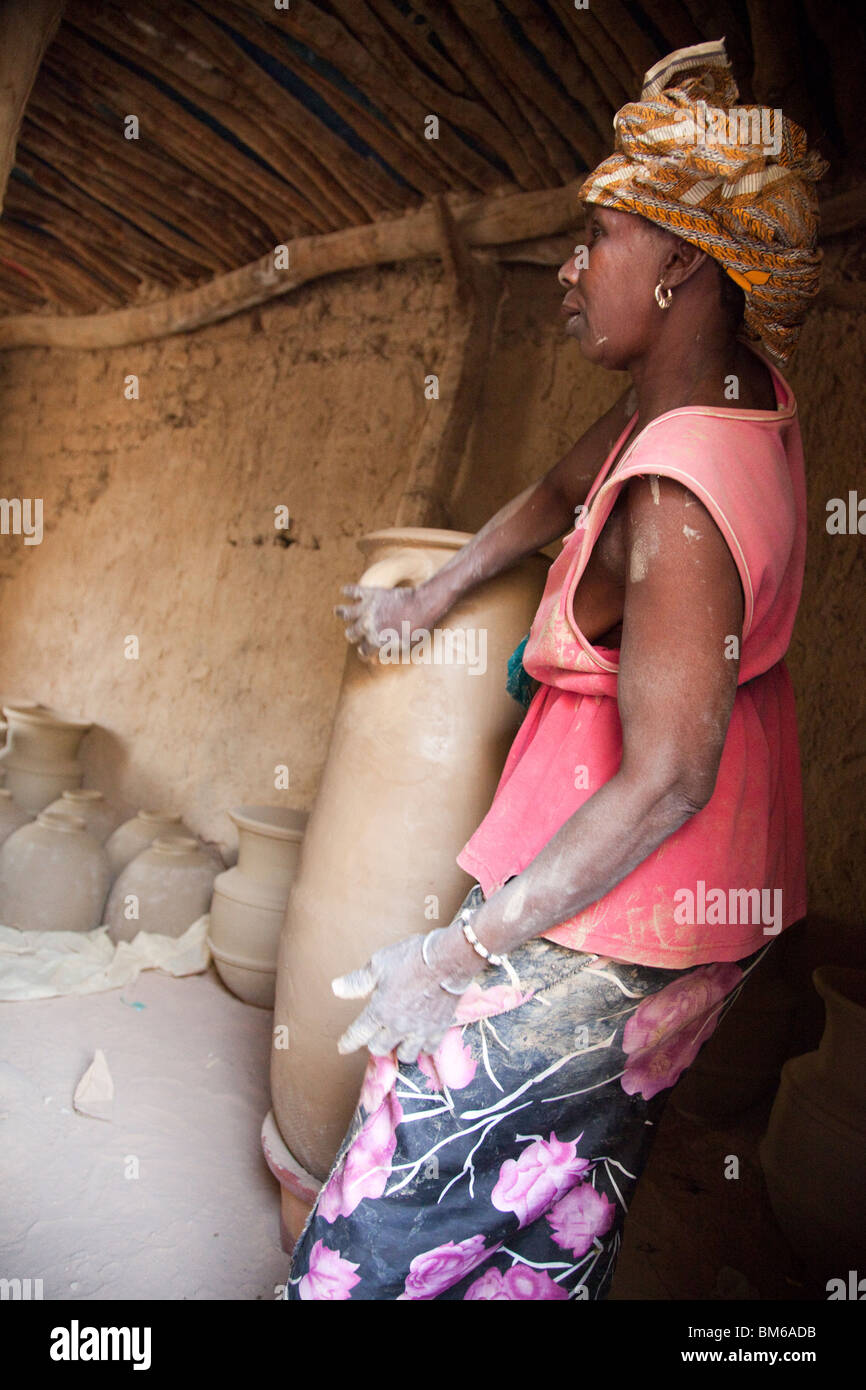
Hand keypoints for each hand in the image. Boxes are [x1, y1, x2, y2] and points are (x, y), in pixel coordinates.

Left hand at [332, 934, 471, 1063]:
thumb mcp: (379, 964)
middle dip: (374, 1043)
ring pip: (405, 1055)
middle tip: (375, 1035)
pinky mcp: (439, 1029)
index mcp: (380, 1011)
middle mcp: (398, 1026)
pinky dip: (422, 1047)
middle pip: (379, 1049)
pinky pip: (429, 1050)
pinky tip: (420, 1040)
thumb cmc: (411, 958)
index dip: (348, 1042)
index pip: (358, 1034)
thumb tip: (336, 988)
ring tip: (398, 1040)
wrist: (448, 959)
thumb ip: (357, 981)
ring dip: (398, 1049)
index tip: (343, 1047)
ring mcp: (420, 1030)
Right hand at [333, 583, 436, 662]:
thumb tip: (377, 660)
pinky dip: (348, 591)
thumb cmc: (418, 629)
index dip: (366, 651)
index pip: (363, 651)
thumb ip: (389, 653)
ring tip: (339, 611)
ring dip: (342, 613)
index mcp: (375, 641)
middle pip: (351, 634)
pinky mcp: (371, 594)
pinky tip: (344, 591)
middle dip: (354, 635)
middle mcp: (367, 626)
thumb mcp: (406, 647)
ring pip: (344, 613)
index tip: (367, 650)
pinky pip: (353, 591)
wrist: (423, 606)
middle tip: (357, 632)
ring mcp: (367, 609)